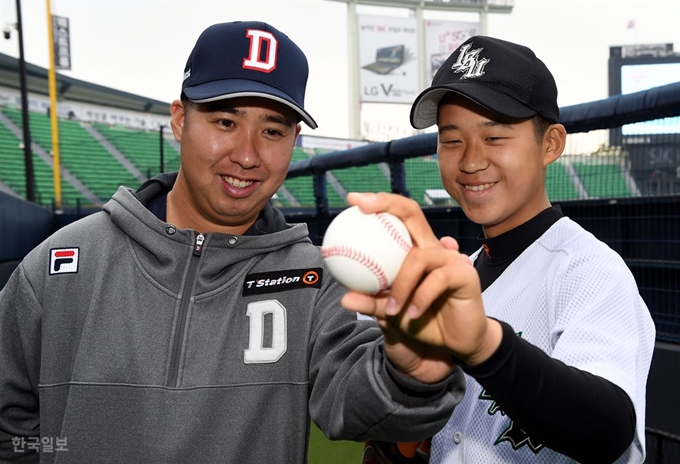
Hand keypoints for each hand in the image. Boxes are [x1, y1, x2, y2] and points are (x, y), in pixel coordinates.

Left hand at [341, 193, 501, 382]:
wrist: (457, 342)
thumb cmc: (424, 322)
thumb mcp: (392, 313)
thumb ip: (372, 302)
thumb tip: (344, 298)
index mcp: (415, 251)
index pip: (398, 217)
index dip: (378, 203)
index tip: (352, 200)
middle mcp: (433, 248)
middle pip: (412, 213)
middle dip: (386, 204)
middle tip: (363, 207)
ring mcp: (451, 258)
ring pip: (418, 257)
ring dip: (401, 286)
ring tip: (392, 310)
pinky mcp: (465, 273)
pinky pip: (438, 279)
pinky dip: (421, 298)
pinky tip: (413, 314)